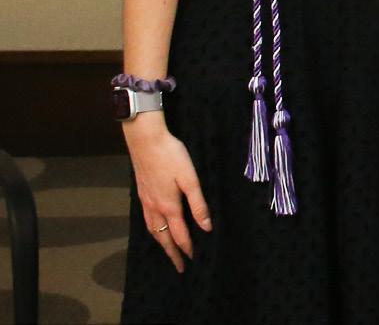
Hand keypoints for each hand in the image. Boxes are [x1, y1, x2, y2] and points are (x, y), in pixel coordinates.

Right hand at [123, 113, 211, 271]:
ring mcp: (146, 202)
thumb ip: (198, 204)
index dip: (187, 248)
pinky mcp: (142, 194)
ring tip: (167, 251)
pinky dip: (152, 230)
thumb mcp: (190, 179)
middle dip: (173, 253)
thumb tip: (206, 227)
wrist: (146, 141)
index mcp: (169, 206)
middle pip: (164, 238)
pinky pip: (146, 220)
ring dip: (161, 243)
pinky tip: (154, 227)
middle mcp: (155, 208)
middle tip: (179, 266)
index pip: (180, 235)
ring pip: (153, 230)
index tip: (193, 260)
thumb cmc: (172, 156)